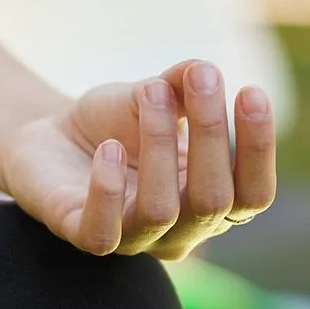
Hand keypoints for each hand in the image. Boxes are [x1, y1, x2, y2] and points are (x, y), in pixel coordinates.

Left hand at [0, 61, 276, 258]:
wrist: (51, 138)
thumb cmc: (117, 122)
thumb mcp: (156, 95)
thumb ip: (184, 84)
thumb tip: (202, 69)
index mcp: (213, 202)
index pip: (254, 195)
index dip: (257, 149)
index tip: (251, 91)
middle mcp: (181, 231)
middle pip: (213, 201)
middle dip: (210, 134)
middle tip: (201, 77)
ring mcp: (133, 239)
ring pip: (161, 210)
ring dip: (159, 144)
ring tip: (150, 92)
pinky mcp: (83, 236)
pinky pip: (102, 232)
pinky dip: (107, 189)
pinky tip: (108, 148)